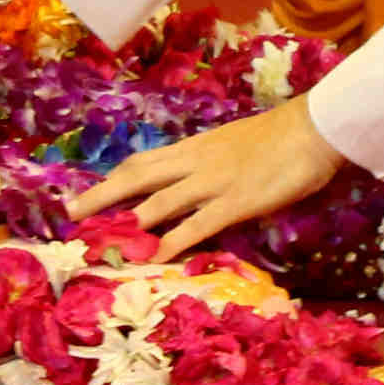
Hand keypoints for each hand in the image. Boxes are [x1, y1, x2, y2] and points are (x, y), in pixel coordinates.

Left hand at [66, 96, 346, 260]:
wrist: (313, 128)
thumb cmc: (280, 136)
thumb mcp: (234, 144)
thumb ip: (212, 162)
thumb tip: (195, 180)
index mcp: (194, 147)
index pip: (144, 162)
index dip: (114, 177)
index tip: (89, 190)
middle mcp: (194, 163)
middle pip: (136, 178)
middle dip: (101, 195)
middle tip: (70, 212)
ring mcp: (213, 183)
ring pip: (159, 203)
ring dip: (128, 223)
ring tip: (101, 239)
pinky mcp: (235, 202)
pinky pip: (198, 225)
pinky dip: (174, 241)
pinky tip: (155, 256)